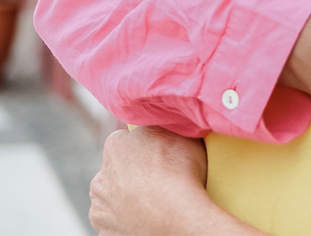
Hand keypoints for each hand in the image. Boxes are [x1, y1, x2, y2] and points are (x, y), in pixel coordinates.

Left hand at [89, 126, 262, 235]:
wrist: (175, 218)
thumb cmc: (180, 172)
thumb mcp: (181, 133)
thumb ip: (165, 125)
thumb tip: (166, 117)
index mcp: (115, 146)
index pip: (126, 139)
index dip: (145, 146)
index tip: (161, 153)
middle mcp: (99, 177)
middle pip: (117, 170)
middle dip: (133, 173)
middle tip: (160, 179)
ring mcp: (100, 209)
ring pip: (113, 199)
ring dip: (128, 198)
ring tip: (156, 202)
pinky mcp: (105, 234)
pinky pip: (117, 223)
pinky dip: (129, 221)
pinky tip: (149, 218)